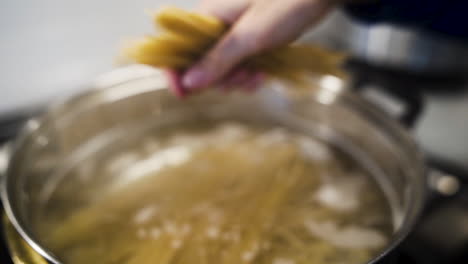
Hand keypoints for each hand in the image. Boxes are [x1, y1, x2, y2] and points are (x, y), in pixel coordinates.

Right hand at [179, 0, 339, 92]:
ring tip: (258, 74)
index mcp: (208, 15)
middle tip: (243, 76)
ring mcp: (233, 34)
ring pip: (221, 69)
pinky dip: (249, 74)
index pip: (176, 46)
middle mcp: (216, 24)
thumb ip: (218, 60)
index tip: (184, 94)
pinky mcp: (249, 41)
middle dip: (220, 78)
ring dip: (238, 79)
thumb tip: (188, 83)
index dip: (176, 72)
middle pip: (200, 64)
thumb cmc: (287, 5)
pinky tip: (263, 74)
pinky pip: (239, 66)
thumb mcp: (251, 37)